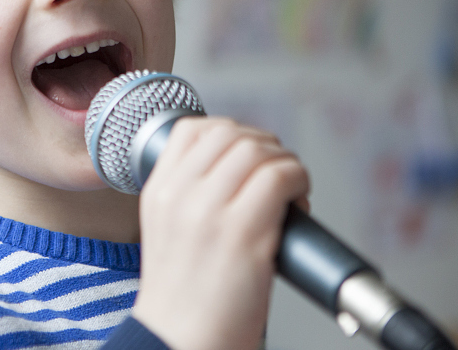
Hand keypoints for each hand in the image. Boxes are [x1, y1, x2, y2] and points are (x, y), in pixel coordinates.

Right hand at [131, 116, 309, 349]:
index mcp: (158, 193)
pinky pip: (280, 176)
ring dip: (285, 164)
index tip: (248, 155)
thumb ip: (191, 198)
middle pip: (230, 133)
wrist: (180, 343)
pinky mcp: (243, 231)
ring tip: (290, 194)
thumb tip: (242, 170)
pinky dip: (299, 181)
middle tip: (277, 175)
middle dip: (264, 146)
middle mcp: (179, 195)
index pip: (192, 129)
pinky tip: (298, 207)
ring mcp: (209, 210)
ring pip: (258, 149)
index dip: (230, 132)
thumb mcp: (168, 234)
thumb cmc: (186, 300)